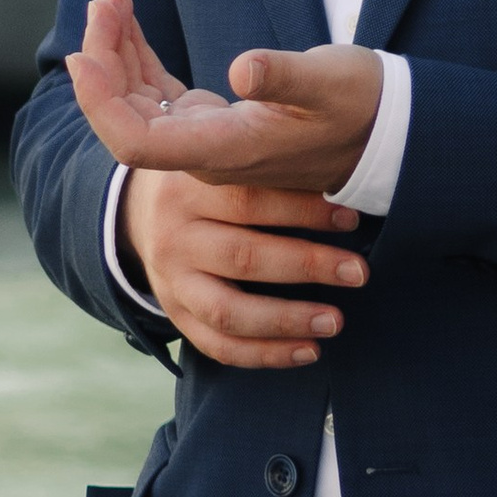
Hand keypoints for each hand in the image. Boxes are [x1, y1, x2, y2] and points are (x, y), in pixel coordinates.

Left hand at [68, 0, 383, 199]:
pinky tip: (128, 19)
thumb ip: (284, 78)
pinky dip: (139, 55)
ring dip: (118, 52)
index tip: (85, 54)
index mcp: (225, 150)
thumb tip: (242, 70)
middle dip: (105, 59)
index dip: (101, 104)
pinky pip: (160, 90)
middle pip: (128, 116)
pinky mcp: (214, 119)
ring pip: (139, 100)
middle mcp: (206, 152)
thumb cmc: (361, 106)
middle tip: (104, 1)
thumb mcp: (328, 83)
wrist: (385, 132)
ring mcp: (207, 136)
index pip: (136, 142)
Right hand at [119, 168, 366, 370]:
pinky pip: (218, 346)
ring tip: (335, 321)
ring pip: (229, 311)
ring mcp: (170, 281)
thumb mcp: (217, 141)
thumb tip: (330, 154)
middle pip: (243, 256)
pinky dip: (264, 354)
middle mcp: (174, 235)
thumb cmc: (206, 172)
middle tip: (357, 272)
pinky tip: (308, 352)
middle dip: (307, 266)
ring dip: (287, 320)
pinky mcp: (175, 314)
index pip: (248, 200)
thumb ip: (258, 145)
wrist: (139, 207)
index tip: (351, 219)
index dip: (302, 210)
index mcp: (187, 185)